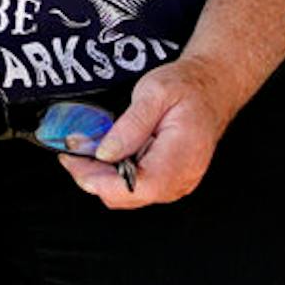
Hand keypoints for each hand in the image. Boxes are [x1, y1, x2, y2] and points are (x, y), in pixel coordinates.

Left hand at [59, 53, 243, 208]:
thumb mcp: (154, 92)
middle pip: (128, 196)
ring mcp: (177, 183)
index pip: (137, 186)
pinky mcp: (171, 181)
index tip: (73, 161)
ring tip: (88, 151)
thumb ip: (130, 125)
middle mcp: (181, 178)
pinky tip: (109, 154)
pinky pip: (138, 188)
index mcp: (181, 156)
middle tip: (72, 152)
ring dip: (103, 177)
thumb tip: (105, 153)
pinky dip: (117, 175)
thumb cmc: (187, 87)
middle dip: (94, 178)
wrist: (211, 88)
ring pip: (129, 196)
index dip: (99, 180)